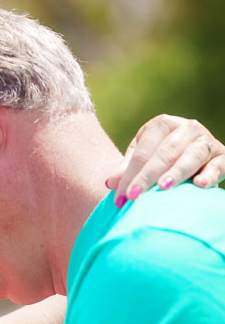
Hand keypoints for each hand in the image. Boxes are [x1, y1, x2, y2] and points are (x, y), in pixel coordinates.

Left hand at [106, 114, 224, 206]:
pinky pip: (219, 164)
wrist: (193, 161)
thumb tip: (110, 183)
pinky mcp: (222, 156)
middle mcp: (187, 128)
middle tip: (134, 196)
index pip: (143, 151)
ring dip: (177, 171)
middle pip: (165, 152)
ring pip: (192, 155)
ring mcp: (206, 141)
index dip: (130, 174)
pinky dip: (210, 174)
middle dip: (147, 176)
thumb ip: (127, 170)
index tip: (120, 197)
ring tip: (163, 187)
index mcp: (162, 125)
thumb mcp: (142, 160)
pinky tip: (199, 185)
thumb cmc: (159, 161)